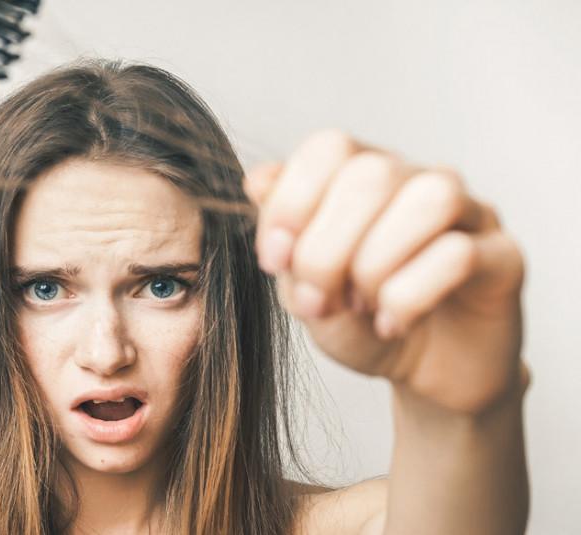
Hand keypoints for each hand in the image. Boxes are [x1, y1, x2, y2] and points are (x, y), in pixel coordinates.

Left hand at [244, 130, 527, 413]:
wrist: (419, 376)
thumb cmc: (359, 323)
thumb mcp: (301, 286)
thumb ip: (281, 235)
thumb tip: (258, 179)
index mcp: (362, 176)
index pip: (329, 148)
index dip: (292, 203)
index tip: (274, 261)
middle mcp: (416, 180)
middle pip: (372, 173)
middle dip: (327, 248)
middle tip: (318, 301)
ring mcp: (468, 213)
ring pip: (428, 200)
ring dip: (376, 264)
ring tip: (361, 306)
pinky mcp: (504, 256)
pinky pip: (459, 254)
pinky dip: (410, 295)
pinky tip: (393, 323)